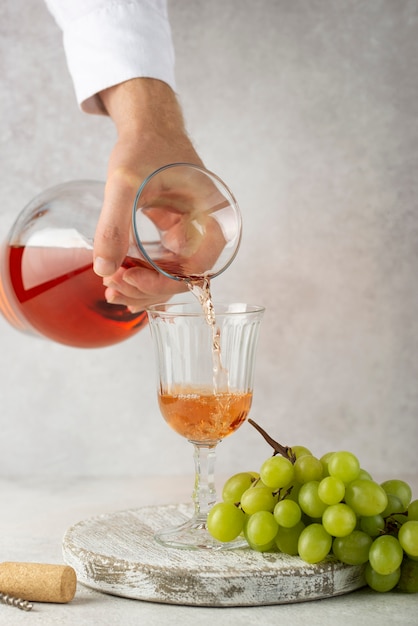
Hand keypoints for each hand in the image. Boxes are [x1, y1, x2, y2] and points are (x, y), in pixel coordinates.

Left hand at [93, 78, 203, 310]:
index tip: (126, 277)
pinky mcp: (176, 235)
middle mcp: (206, 231)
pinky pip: (163, 265)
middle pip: (183, 279)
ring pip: (172, 277)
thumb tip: (103, 269)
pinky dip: (143, 274)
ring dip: (142, 287)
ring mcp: (191, 235)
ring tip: (110, 288)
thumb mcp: (126, 183)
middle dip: (146, 289)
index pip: (194, 269)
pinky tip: (119, 279)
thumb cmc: (145, 146)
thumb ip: (114, 225)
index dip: (161, 282)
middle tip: (111, 288)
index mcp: (211, 218)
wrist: (148, 126)